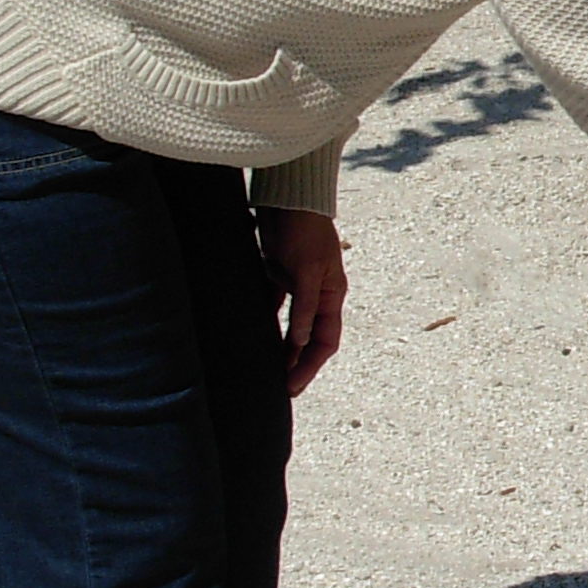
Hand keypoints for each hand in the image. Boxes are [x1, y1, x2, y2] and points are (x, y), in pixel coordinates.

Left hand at [254, 207, 347, 396]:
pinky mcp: (278, 275)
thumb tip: (302, 341)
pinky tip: (255, 339)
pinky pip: (274, 308)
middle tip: (281, 388)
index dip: (310, 365)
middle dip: (297, 364)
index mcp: (331, 294)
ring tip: (268, 370)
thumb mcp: (306, 270)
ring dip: (282, 348)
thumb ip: (304, 306)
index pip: (326, 340)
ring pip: (292, 327)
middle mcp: (318, 294)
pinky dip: (267, 325)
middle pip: (310, 339)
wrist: (287, 200)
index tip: (292, 385)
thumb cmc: (303, 230)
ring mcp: (298, 286)